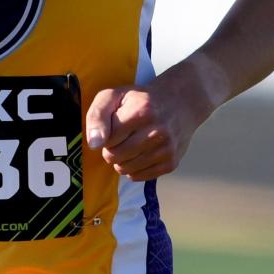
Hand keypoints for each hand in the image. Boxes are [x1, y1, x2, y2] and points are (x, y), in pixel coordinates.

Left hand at [84, 61, 215, 181]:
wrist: (179, 103)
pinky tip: (140, 153)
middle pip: (114, 156)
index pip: (106, 139)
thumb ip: (97, 115)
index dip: (106, 134)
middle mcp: (157, 132)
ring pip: (125, 169)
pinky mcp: (170, 163)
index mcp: (141, 112)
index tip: (116, 125)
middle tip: (122, 136)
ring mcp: (166, 149)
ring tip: (131, 144)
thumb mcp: (114, 96)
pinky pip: (138, 177)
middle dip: (112, 148)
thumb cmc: (140, 100)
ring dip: (121, 160)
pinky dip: (133, 168)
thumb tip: (94, 144)